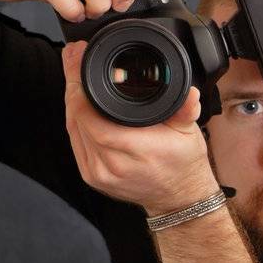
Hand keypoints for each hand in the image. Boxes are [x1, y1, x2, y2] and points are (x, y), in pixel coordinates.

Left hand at [61, 42, 217, 213]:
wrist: (179, 197)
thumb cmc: (183, 165)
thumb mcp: (189, 133)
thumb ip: (186, 110)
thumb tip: (189, 93)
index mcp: (138, 151)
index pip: (92, 118)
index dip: (80, 90)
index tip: (79, 65)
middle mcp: (113, 164)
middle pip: (77, 119)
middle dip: (74, 90)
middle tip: (75, 65)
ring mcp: (99, 173)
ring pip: (73, 129)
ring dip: (72, 104)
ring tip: (77, 83)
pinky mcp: (91, 176)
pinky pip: (76, 142)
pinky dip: (76, 122)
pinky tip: (81, 109)